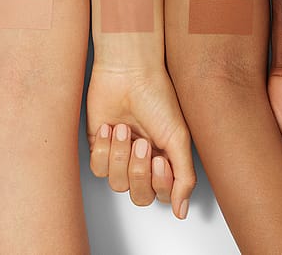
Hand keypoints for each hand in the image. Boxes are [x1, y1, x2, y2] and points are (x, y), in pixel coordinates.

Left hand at [87, 66, 195, 218]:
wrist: (128, 71)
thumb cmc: (156, 95)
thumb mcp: (178, 137)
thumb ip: (184, 177)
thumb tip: (182, 211)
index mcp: (165, 158)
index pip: (160, 193)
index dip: (159, 184)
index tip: (160, 160)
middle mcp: (143, 160)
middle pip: (138, 195)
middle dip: (138, 171)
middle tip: (141, 144)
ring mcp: (120, 154)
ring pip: (116, 183)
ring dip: (120, 156)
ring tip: (124, 129)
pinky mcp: (99, 145)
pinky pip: (98, 168)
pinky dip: (103, 149)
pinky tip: (110, 127)